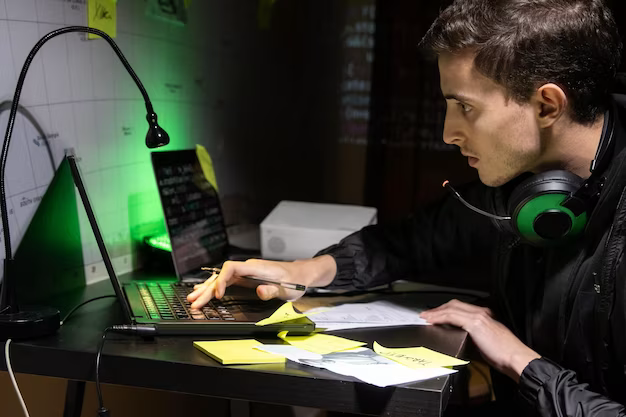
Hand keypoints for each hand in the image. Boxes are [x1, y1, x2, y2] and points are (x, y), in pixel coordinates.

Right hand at [187, 256, 335, 308]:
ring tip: (193, 299)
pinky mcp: (246, 279)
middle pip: (223, 276)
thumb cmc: (295, 280)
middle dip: (208, 290)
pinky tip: (205, 292)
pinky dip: (216, 288)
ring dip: (208, 289)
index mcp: (256, 268)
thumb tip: (259, 290)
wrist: (301, 274)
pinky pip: (227, 282)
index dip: (222, 280)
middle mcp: (248, 268)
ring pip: (222, 279)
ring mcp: (246, 273)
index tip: (218, 295)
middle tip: (194, 303)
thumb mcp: (287, 288)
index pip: (231, 268)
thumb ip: (272, 290)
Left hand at [420, 299, 540, 381]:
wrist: (515, 358)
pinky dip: (440, 317)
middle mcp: (482, 313)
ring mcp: (478, 317)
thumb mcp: (487, 342)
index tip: (436, 315)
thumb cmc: (505, 354)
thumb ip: (474, 337)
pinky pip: (452, 316)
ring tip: (426, 317)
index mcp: (485, 316)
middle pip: (454, 305)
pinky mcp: (475, 323)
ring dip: (436, 312)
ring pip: (451, 309)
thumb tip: (460, 339)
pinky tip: (433, 321)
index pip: (461, 308)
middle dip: (439, 308)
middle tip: (428, 314)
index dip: (446, 310)